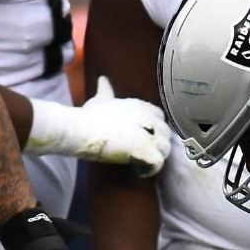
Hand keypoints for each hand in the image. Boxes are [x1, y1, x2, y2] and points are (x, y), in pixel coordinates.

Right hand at [55, 78, 172, 174]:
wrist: (83, 129)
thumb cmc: (90, 116)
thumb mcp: (100, 99)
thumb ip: (106, 91)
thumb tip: (103, 79)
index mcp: (141, 106)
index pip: (160, 116)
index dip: (153, 129)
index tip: (142, 137)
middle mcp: (149, 118)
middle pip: (165, 133)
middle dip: (156, 144)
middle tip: (142, 153)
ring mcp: (149, 135)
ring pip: (165, 148)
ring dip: (155, 157)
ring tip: (141, 162)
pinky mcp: (145, 151)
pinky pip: (159, 163)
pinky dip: (151, 169)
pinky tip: (138, 170)